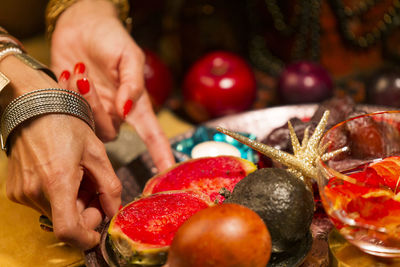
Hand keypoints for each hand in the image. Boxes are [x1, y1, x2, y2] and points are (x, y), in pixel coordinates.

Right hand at [1, 55, 121, 249]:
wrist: (34, 108)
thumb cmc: (67, 125)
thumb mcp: (97, 153)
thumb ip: (109, 186)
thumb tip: (114, 211)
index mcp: (58, 181)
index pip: (68, 230)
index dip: (85, 237)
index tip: (97, 231)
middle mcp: (35, 192)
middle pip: (67, 221)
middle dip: (87, 211)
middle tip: (95, 189)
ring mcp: (22, 192)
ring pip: (56, 212)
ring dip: (74, 202)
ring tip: (80, 176)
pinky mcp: (16, 190)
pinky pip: (43, 203)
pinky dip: (60, 197)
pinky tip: (66, 176)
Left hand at [51, 0, 174, 170]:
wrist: (80, 25)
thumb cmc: (111, 37)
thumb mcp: (128, 56)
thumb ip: (132, 84)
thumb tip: (126, 109)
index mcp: (135, 103)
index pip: (152, 135)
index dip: (160, 154)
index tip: (167, 173)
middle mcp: (116, 112)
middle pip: (112, 133)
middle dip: (96, 110)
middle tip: (86, 78)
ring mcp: (95, 112)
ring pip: (90, 127)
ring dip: (81, 101)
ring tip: (77, 72)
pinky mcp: (74, 107)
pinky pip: (72, 116)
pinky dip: (68, 95)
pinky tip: (67, 74)